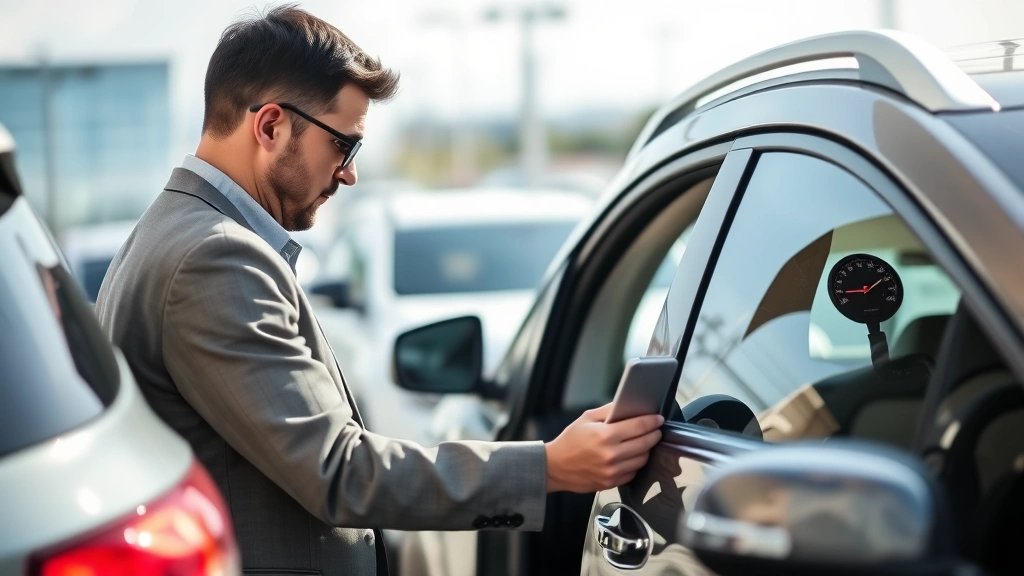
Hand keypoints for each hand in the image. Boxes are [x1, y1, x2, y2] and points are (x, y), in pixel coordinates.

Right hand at [544, 403, 663, 492]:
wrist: (555, 467)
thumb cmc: (570, 441)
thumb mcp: (586, 418)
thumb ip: (609, 411)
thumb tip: (628, 406)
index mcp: (605, 435)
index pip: (638, 427)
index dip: (652, 422)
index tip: (658, 419)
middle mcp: (611, 454)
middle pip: (645, 444)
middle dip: (654, 435)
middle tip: (656, 430)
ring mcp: (612, 471)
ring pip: (642, 460)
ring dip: (647, 450)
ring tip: (645, 442)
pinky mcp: (611, 482)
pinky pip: (633, 473)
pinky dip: (636, 464)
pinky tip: (632, 456)